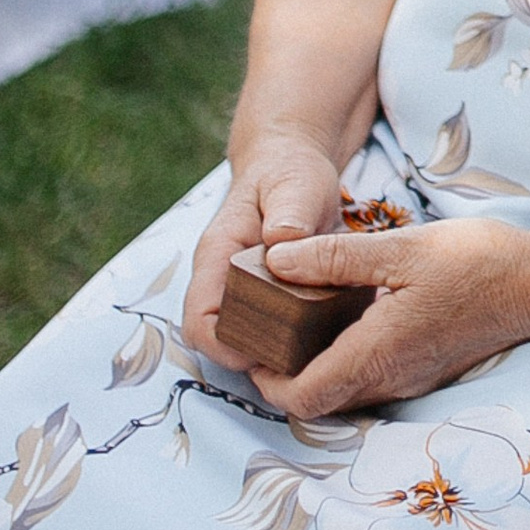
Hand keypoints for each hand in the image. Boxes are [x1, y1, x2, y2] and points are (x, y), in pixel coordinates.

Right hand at [181, 132, 352, 361]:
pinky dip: (297, 341)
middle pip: (222, 340)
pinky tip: (330, 337)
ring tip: (319, 352)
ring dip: (278, 353)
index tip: (258, 354)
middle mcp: (224, 282)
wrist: (292, 169)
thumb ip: (289, 210)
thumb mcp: (294, 184)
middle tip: (300, 359)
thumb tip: (282, 239)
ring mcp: (245, 293)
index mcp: (218, 257)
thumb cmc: (288, 173)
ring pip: (249, 342)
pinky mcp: (270, 300)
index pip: (199, 319)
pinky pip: (275, 332)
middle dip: (255, 357)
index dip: (222, 345)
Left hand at [255, 218, 529, 413]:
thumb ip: (333, 258)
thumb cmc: (480, 263)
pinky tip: (349, 316)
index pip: (300, 398)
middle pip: (318, 402)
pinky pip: (373, 379)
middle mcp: (391, 380)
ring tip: (299, 319)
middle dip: (283, 374)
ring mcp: (412, 379)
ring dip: (316, 367)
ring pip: (345, 392)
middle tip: (266, 328)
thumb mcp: (401, 248)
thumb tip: (274, 259)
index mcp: (377, 355)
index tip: (250, 343)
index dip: (264, 380)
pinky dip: (347, 358)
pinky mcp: (428, 369)